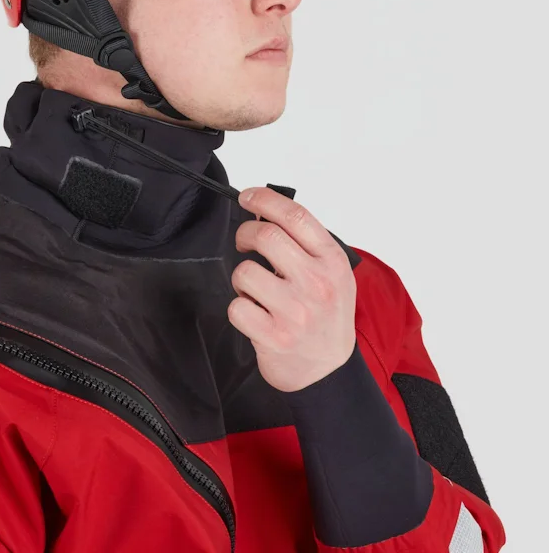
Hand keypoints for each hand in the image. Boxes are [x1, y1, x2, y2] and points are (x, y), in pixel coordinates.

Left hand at [229, 187, 356, 392]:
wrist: (328, 370)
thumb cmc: (325, 316)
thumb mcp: (330, 274)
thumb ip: (303, 244)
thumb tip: (263, 214)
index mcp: (332, 262)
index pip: (296, 216)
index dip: (265, 199)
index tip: (248, 197)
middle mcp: (317, 284)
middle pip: (266, 236)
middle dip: (245, 235)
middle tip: (244, 243)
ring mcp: (296, 311)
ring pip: (244, 272)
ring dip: (242, 279)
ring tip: (257, 290)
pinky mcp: (274, 336)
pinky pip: (236, 306)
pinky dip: (239, 308)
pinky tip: (255, 314)